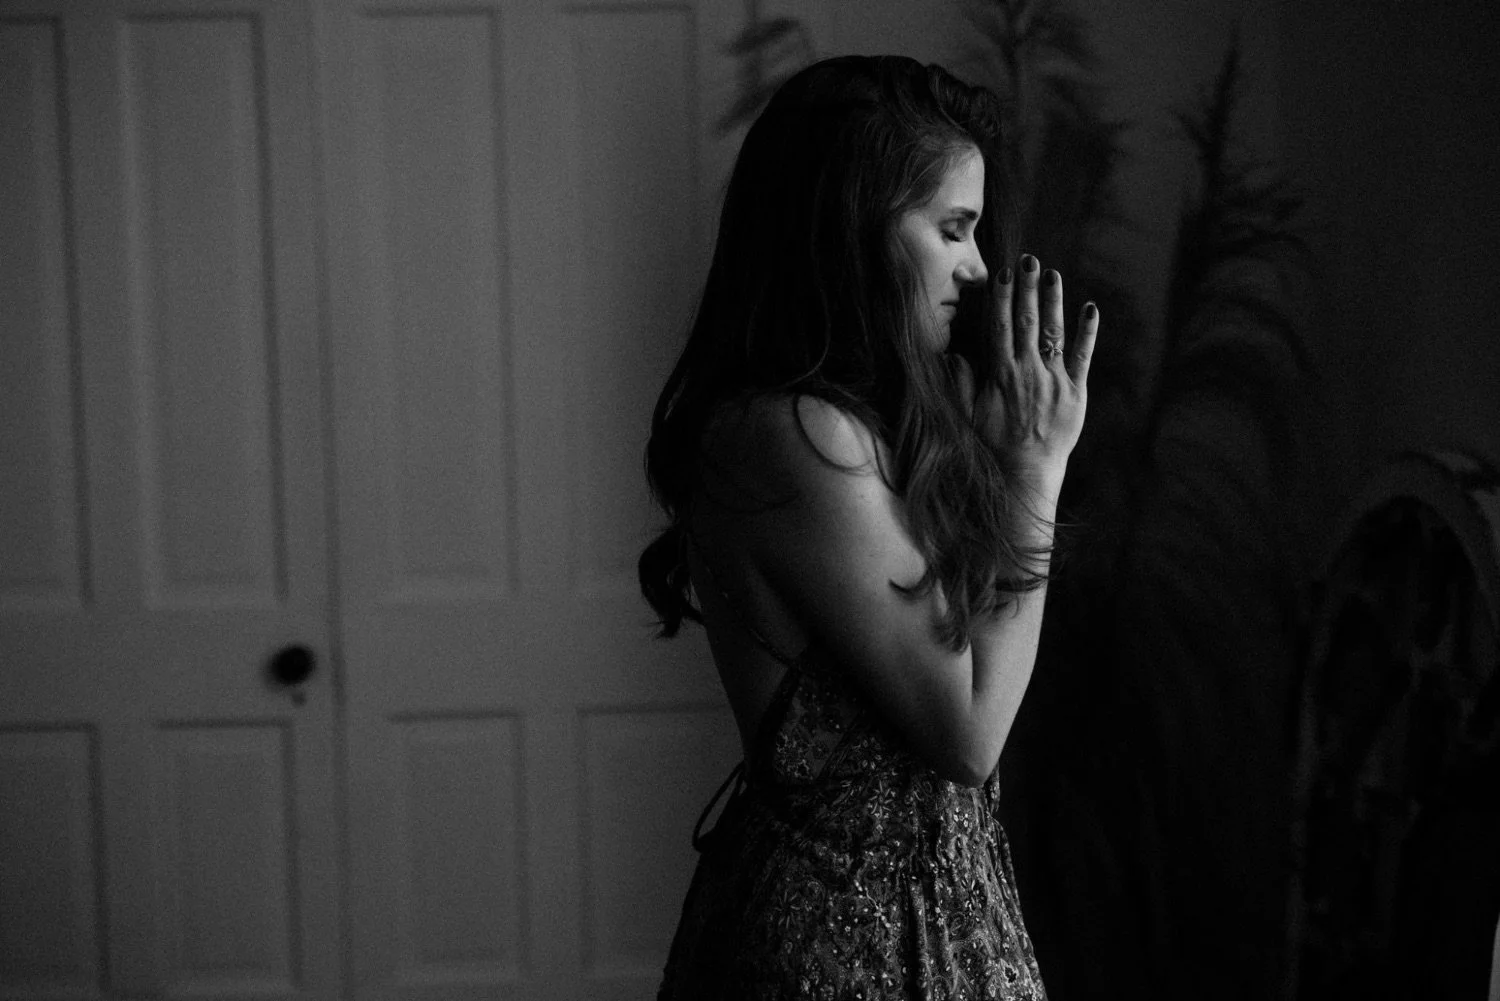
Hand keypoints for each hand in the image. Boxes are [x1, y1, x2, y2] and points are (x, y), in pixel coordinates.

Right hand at [949, 254, 1096, 487]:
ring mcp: (1054, 379)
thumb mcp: (967, 414)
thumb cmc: (993, 444)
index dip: (1001, 298)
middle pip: (1027, 321)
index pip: (1000, 326)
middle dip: (1027, 288)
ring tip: (1052, 273)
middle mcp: (1028, 371)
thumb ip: (961, 383)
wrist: (1026, 472)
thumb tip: (951, 355)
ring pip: (1053, 331)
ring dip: (1053, 300)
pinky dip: (1087, 332)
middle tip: (1029, 259)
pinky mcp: (1076, 392)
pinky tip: (1090, 308)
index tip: (1002, 273)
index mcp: (1001, 374)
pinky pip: (1083, 356)